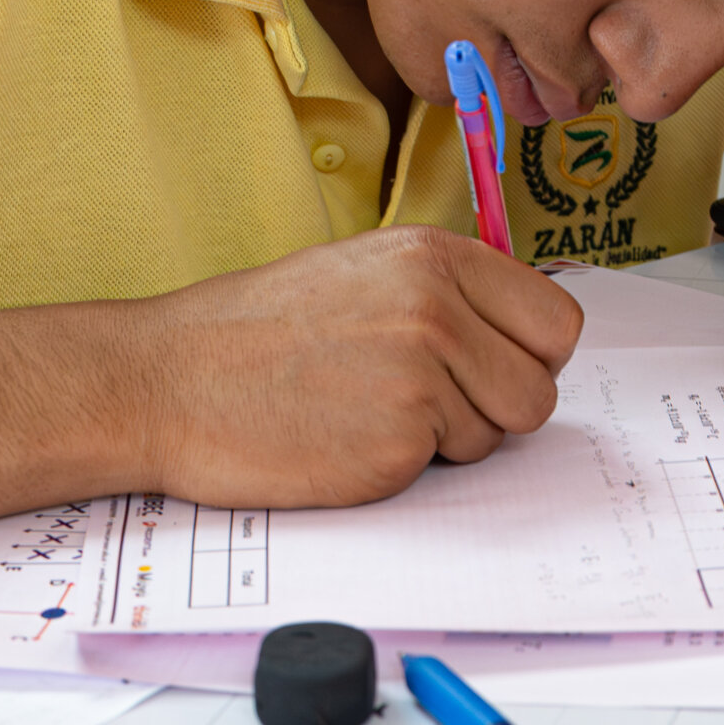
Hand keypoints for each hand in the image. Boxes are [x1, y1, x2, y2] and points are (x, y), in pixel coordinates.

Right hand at [134, 226, 583, 507]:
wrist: (168, 381)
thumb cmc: (252, 334)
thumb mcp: (361, 275)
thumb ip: (443, 294)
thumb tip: (515, 335)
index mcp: (433, 255)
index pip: (555, 321)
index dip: (528, 357)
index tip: (491, 368)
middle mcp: (437, 306)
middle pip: (539, 388)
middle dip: (496, 407)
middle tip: (427, 403)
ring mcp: (421, 374)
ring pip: (499, 435)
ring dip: (447, 441)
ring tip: (369, 411)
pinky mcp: (399, 441)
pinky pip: (446, 469)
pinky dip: (405, 467)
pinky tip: (347, 438)